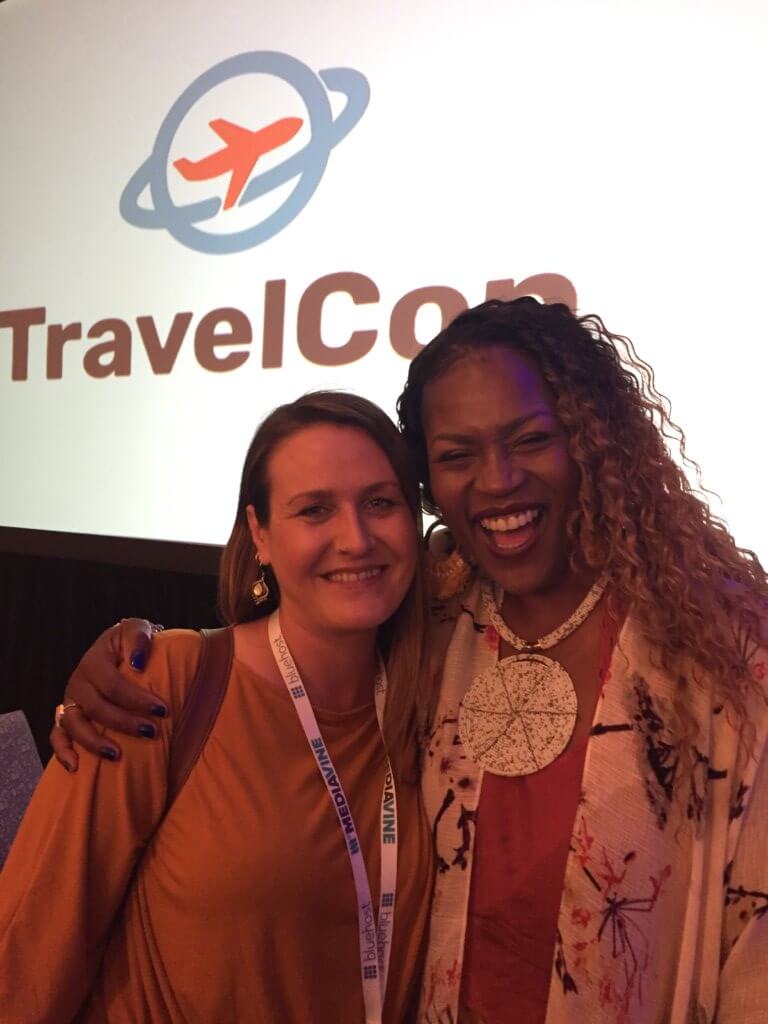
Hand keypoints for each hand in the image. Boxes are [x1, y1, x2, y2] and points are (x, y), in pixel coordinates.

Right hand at [50, 618, 166, 771]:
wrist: (117, 650)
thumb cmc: (130, 643)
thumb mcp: (136, 629)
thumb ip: (138, 638)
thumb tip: (137, 663)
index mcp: (94, 660)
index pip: (113, 684)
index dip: (137, 699)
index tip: (162, 710)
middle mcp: (78, 682)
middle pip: (96, 707)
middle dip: (125, 722)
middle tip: (151, 732)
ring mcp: (70, 701)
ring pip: (74, 725)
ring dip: (94, 742)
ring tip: (117, 755)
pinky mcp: (65, 716)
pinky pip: (57, 736)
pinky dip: (63, 752)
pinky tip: (75, 767)